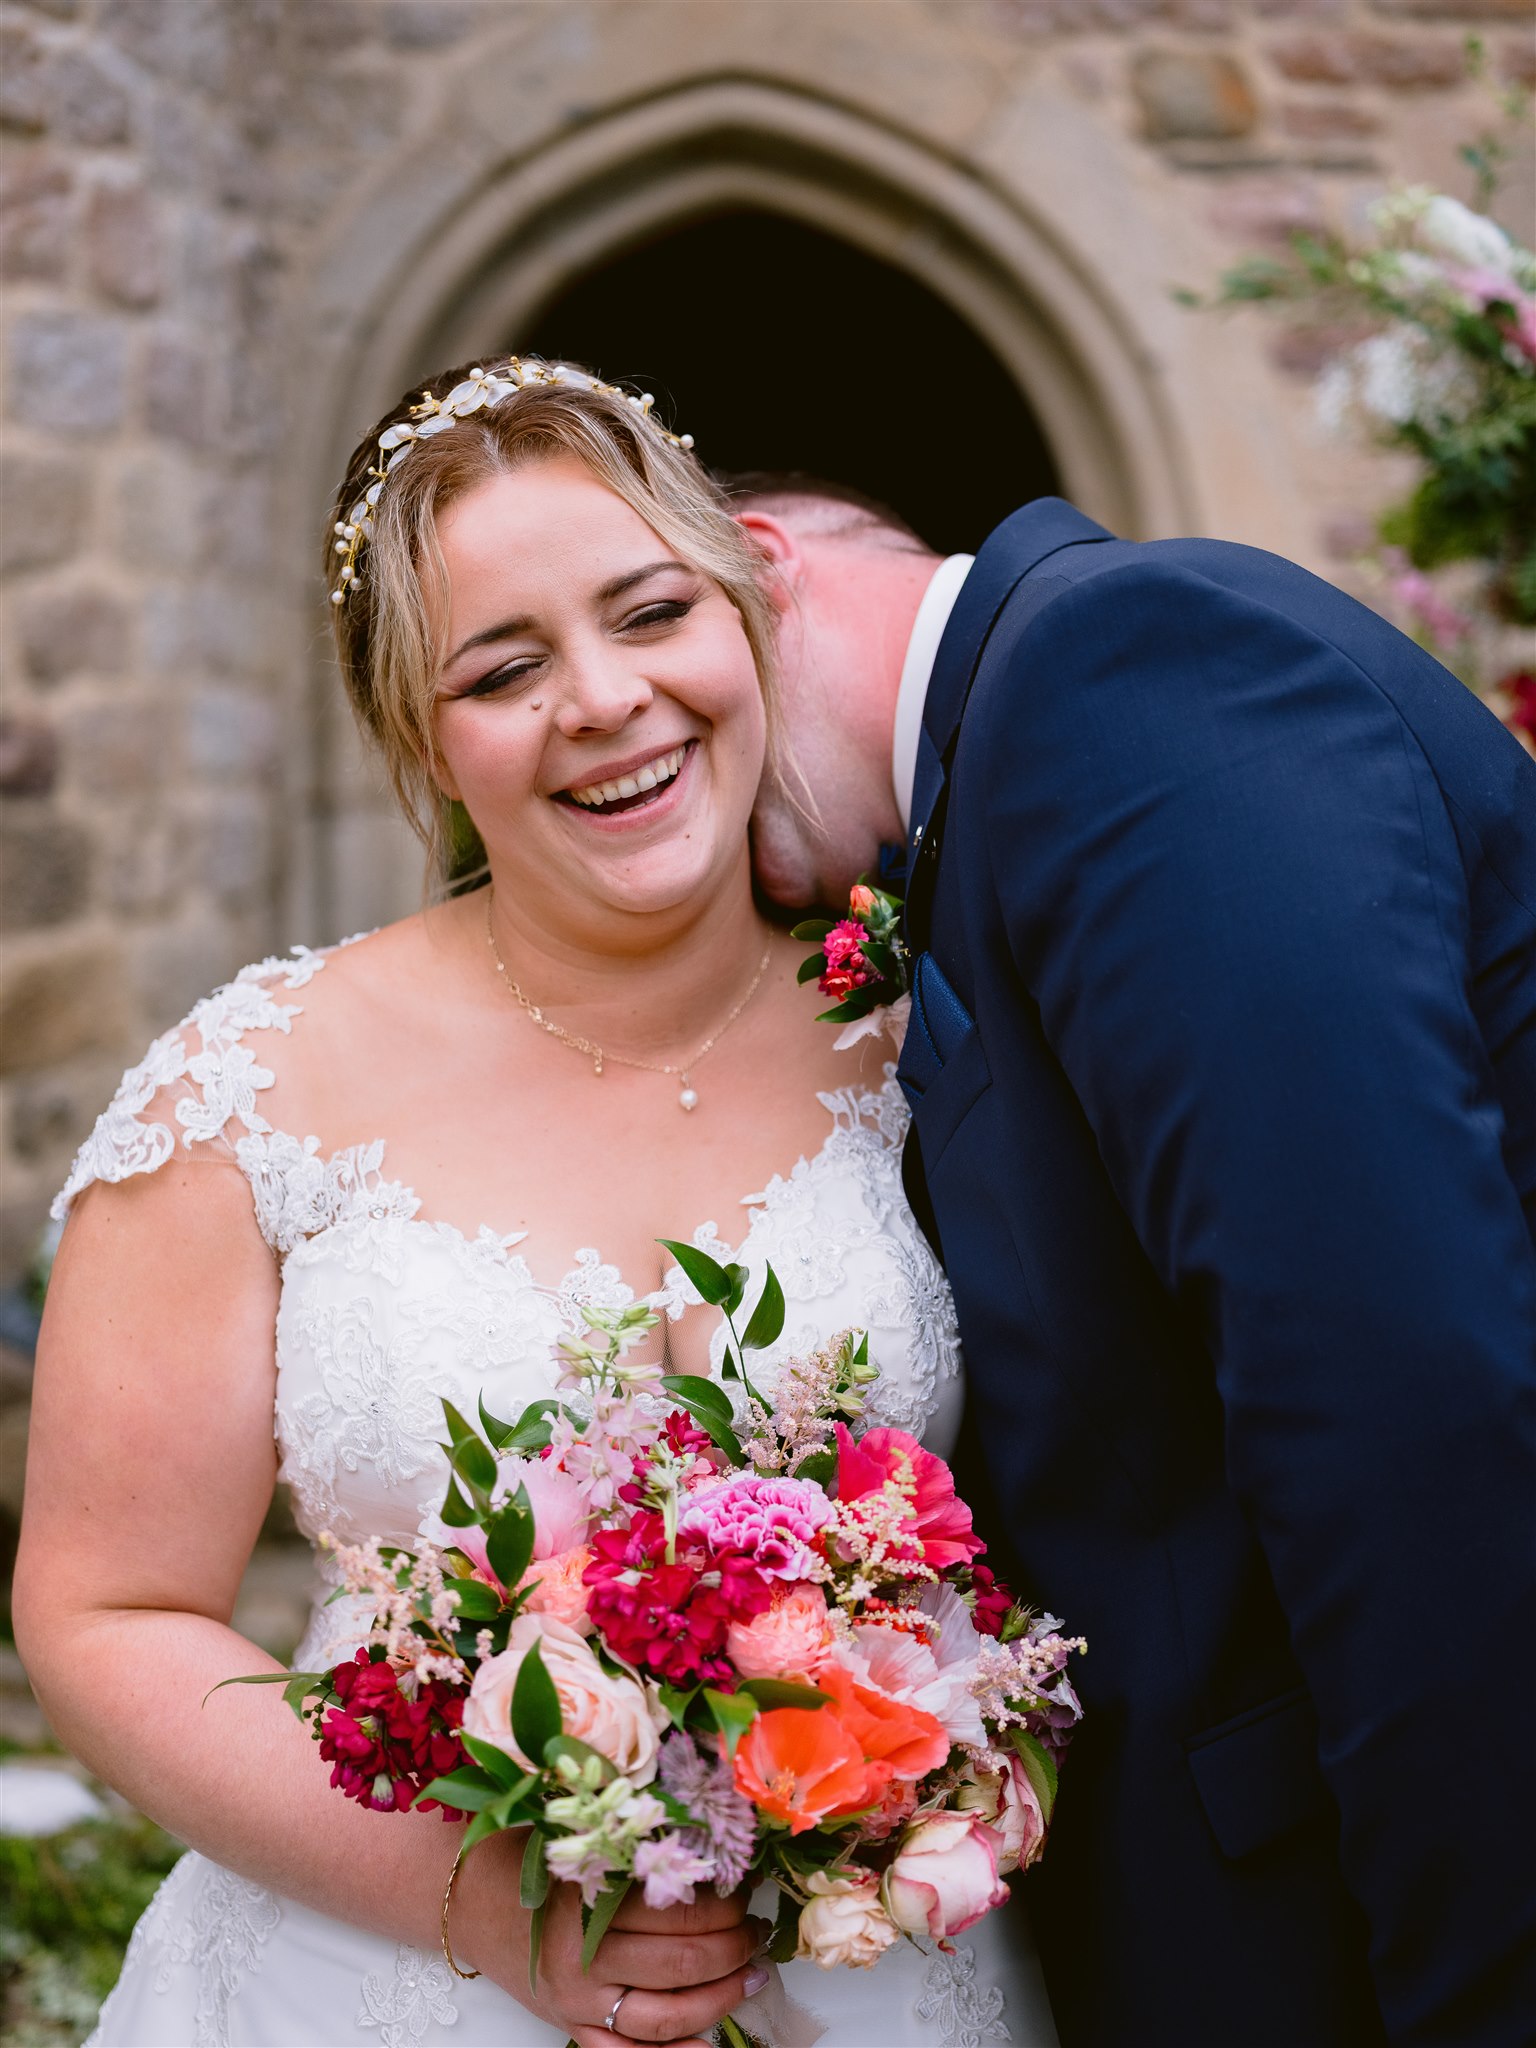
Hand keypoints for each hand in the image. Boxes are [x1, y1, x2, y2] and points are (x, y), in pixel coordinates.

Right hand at [455, 1834, 766, 2044]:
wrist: (462, 1896)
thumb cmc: (521, 1853)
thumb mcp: (577, 1835)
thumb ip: (633, 1843)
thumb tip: (709, 1845)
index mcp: (587, 1901)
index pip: (679, 1911)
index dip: (726, 1901)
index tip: (748, 1885)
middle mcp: (581, 1959)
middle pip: (681, 1962)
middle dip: (734, 1947)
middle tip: (758, 1930)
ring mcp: (575, 2000)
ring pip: (664, 2015)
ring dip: (719, 1998)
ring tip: (752, 1975)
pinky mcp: (568, 2024)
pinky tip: (706, 2046)